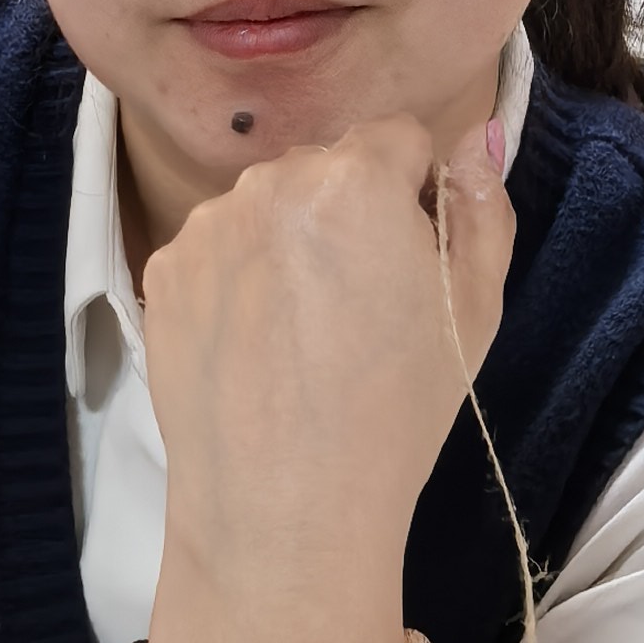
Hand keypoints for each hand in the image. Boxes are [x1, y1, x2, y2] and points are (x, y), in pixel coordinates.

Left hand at [140, 114, 511, 642]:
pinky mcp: (163, 273)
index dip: (415, 198)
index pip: (399, 139)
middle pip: (327, 168)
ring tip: (305, 339)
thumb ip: (480, 205)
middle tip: (362, 310)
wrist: (284, 508)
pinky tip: (257, 351)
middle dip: (350, 215)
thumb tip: (478, 134)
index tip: (412, 265)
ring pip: (267, 208)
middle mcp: (269, 183)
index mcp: (355, 178)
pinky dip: (238, 283)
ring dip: (289, 245)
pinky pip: (218, 251)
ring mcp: (205, 228)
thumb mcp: (474, 308)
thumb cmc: (395, 412)